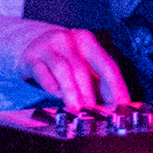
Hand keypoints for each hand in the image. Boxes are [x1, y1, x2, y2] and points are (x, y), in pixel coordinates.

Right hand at [13, 22, 132, 109]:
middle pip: (83, 69)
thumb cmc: (64, 58)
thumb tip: (115, 106)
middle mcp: (70, 40)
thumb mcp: (82, 64)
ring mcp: (49, 47)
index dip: (116, 87)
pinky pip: (41, 72)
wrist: (32, 44)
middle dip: (89, 93)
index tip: (121, 105)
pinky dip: (49, 84)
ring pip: (63, 70)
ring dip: (71, 91)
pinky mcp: (31, 57)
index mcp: (88, 42)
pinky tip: (54, 93)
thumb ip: (97, 83)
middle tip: (94, 112)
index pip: (107, 65)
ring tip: (76, 109)